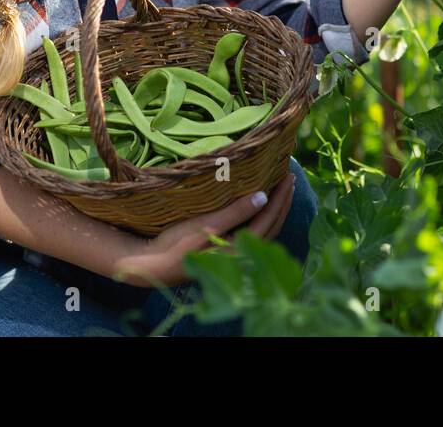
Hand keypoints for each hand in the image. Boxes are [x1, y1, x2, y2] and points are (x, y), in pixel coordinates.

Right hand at [110, 172, 296, 288]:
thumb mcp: (206, 225)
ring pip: (264, 231)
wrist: (152, 266)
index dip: (280, 198)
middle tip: (290, 179)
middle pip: (271, 227)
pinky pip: (253, 233)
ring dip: (274, 211)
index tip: (287, 177)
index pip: (268, 219)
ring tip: (279, 191)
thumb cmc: (177, 244)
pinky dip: (262, 218)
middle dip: (282, 203)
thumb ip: (235, 212)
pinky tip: (259, 207)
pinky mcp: (224, 252)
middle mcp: (241, 254)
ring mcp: (233, 255)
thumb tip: (264, 197)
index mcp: (239, 249)